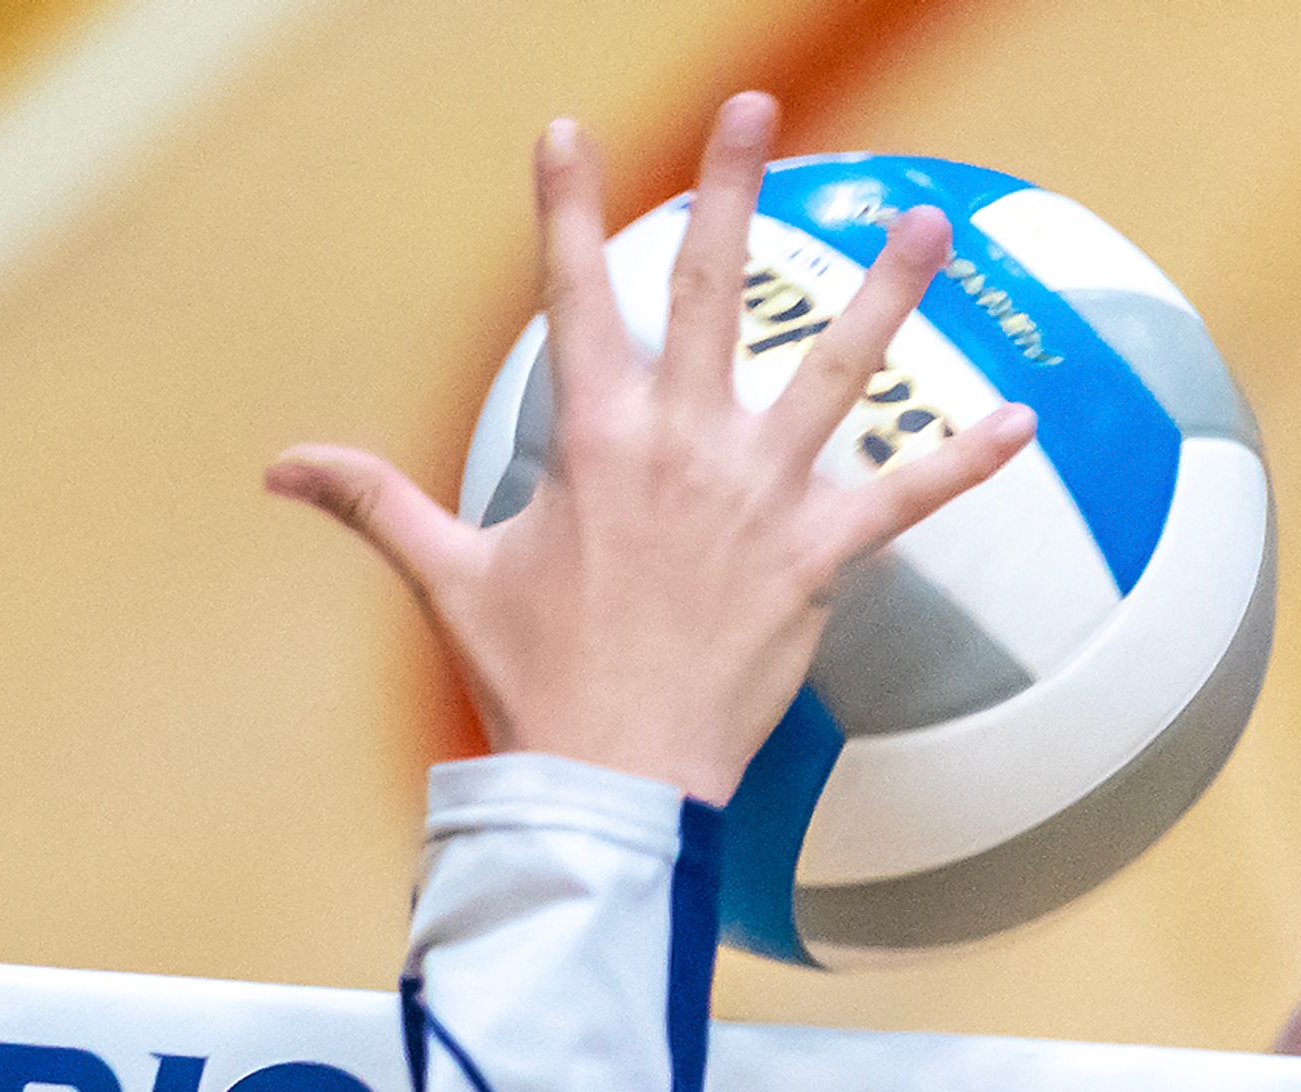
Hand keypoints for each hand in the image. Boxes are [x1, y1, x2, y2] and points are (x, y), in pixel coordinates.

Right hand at [265, 93, 1036, 802]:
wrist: (612, 778)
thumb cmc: (533, 682)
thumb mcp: (447, 580)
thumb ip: (374, 503)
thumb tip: (276, 466)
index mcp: (591, 439)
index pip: (571, 295)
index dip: (565, 207)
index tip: (570, 129)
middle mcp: (680, 446)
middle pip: (708, 291)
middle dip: (730, 187)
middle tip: (757, 106)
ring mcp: (757, 498)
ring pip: (834, 371)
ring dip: (885, 294)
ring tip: (926, 223)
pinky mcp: (818, 562)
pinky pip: (907, 500)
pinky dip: (966, 461)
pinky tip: (1024, 420)